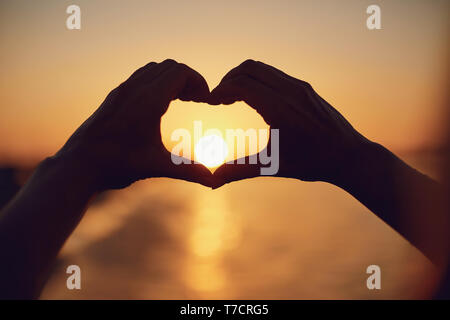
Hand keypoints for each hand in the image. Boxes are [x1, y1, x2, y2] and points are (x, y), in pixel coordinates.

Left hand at [54, 59, 214, 189]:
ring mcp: (122, 90)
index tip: (206, 101)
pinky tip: (160, 106)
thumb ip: (189, 171)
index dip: (199, 82)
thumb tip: (215, 182)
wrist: (79, 165)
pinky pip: (141, 77)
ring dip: (171, 79)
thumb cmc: (117, 165)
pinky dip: (157, 82)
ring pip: (154, 69)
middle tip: (197, 101)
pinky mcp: (114, 96)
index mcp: (148, 100)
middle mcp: (134, 88)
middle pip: (170, 67)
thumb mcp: (157, 166)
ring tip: (182, 100)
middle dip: (188, 80)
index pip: (180, 72)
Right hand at [209, 59, 369, 186]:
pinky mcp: (305, 88)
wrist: (350, 156)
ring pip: (262, 68)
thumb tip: (213, 180)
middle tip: (218, 99)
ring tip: (232, 97)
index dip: (220, 91)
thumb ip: (240, 170)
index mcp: (280, 108)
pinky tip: (253, 97)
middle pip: (249, 68)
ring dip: (243, 77)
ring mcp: (300, 86)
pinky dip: (257, 79)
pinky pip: (274, 73)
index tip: (210, 103)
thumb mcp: (273, 166)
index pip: (241, 85)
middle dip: (228, 79)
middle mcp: (290, 91)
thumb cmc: (313, 163)